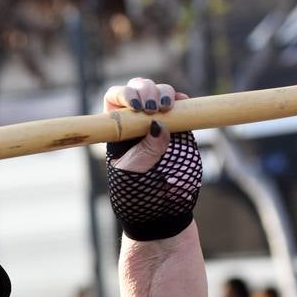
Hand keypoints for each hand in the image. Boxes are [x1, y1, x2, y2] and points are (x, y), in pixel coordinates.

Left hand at [102, 78, 201, 240]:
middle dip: (147, 89)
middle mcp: (137, 120)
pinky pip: (180, 105)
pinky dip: (182, 99)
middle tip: (154, 106)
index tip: (136, 105)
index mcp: (118, 129)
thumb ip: (146, 150)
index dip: (124, 94)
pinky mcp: (179, 126)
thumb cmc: (137, 192)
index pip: (114, 99)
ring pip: (160, 92)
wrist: (161, 208)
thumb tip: (159, 126)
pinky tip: (182, 102)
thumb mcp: (136, 172)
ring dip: (164, 92)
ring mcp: (158, 120)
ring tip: (167, 106)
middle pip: (139, 88)